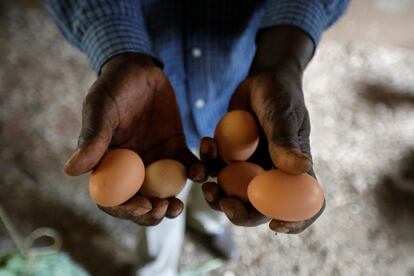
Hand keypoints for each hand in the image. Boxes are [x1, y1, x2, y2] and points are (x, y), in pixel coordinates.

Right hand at [64, 53, 201, 225]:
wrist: (139, 69)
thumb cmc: (114, 86)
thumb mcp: (101, 108)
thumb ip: (93, 138)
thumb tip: (72, 171)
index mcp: (109, 163)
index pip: (112, 197)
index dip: (126, 209)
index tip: (144, 206)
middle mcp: (131, 168)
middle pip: (142, 200)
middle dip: (154, 212)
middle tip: (168, 209)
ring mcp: (155, 160)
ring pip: (166, 190)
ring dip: (174, 200)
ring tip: (182, 203)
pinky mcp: (175, 149)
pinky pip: (188, 167)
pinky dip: (197, 172)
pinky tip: (202, 169)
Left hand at [196, 27, 324, 233]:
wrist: (260, 81)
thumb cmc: (280, 95)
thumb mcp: (283, 114)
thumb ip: (286, 140)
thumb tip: (300, 169)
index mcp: (294, 171)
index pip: (304, 205)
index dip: (295, 222)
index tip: (277, 227)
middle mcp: (271, 175)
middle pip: (259, 208)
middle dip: (240, 212)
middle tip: (224, 204)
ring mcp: (248, 169)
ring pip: (232, 195)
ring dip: (217, 195)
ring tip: (204, 183)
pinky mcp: (228, 159)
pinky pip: (214, 171)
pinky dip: (206, 164)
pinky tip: (206, 143)